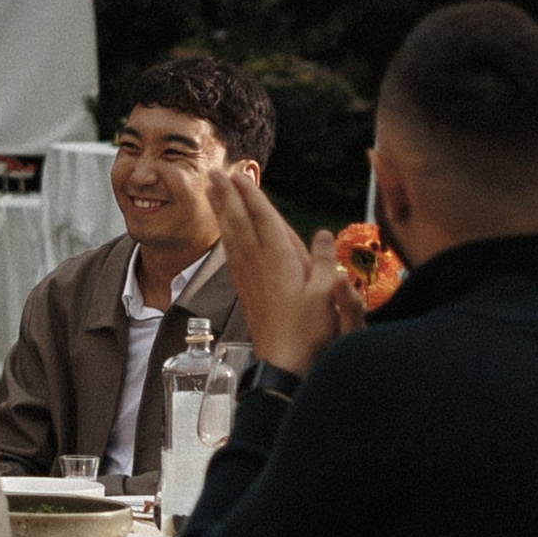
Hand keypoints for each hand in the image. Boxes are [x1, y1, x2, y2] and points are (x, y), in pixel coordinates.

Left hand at [213, 173, 360, 385]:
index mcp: (280, 259)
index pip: (263, 218)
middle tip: (214, 172)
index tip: (239, 175)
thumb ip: (323, 261)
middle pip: (239, 222)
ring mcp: (249, 277)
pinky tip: (222, 233)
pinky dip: (225, 236)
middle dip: (228, 195)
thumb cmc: (309, 331)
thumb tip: (323, 234)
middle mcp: (259, 264)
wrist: (282, 364)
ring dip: (221, 212)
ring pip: (231, 236)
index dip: (251, 195)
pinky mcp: (245, 291)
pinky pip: (231, 255)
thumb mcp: (326, 294)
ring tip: (211, 193)